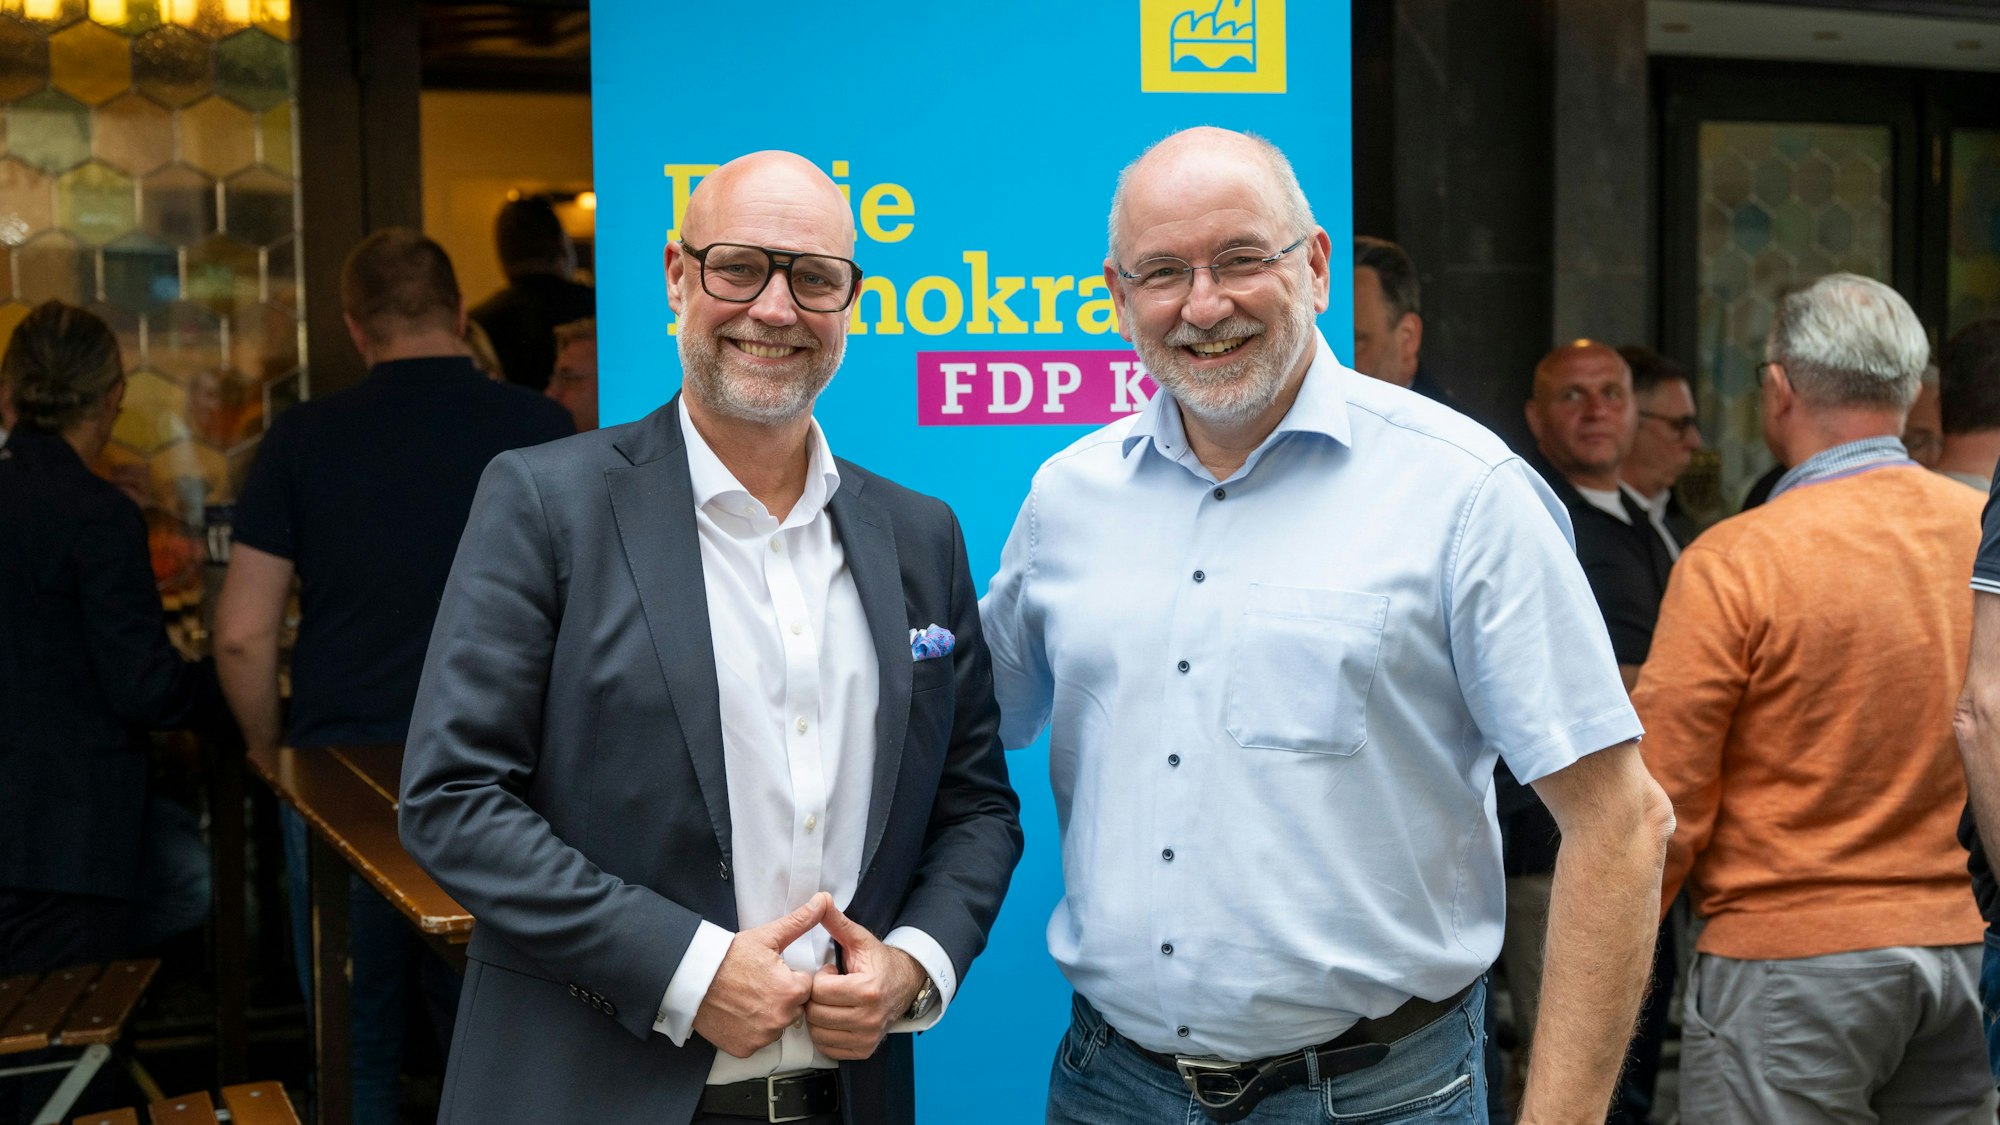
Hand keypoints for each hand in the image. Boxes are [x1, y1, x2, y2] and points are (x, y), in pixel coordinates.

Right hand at [692, 892, 828, 1058]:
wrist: (693, 979)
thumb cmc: (729, 956)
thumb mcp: (768, 936)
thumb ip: (800, 922)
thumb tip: (823, 901)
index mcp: (791, 991)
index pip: (805, 987)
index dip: (790, 978)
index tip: (771, 973)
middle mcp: (780, 1018)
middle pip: (794, 1009)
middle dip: (782, 998)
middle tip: (758, 985)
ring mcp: (762, 1037)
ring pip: (776, 1026)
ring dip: (767, 1015)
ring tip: (746, 998)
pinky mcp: (745, 1048)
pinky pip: (757, 1041)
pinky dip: (750, 1031)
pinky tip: (738, 1014)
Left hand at [804, 901, 926, 1060]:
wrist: (905, 985)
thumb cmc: (878, 962)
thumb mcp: (860, 940)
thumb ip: (838, 923)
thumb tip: (822, 899)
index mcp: (867, 989)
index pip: (819, 991)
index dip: (819, 979)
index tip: (831, 972)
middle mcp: (869, 1017)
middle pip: (816, 1014)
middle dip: (816, 998)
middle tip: (829, 988)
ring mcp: (867, 1037)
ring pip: (819, 1032)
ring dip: (818, 1017)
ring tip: (833, 1002)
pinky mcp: (864, 1049)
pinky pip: (828, 1048)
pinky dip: (825, 1034)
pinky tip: (835, 1018)